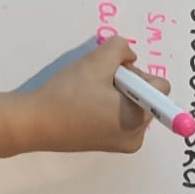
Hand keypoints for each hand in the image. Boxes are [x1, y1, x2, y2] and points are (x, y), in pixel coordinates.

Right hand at [24, 42, 158, 154]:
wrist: (35, 123)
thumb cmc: (68, 94)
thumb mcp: (96, 61)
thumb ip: (121, 48)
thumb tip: (129, 58)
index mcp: (139, 119)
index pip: (159, 87)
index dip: (136, 74)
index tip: (112, 74)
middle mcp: (137, 137)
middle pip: (147, 96)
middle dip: (127, 84)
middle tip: (98, 82)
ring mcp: (123, 144)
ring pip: (133, 106)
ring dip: (117, 93)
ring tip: (89, 93)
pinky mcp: (108, 145)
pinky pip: (121, 117)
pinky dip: (109, 106)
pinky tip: (86, 104)